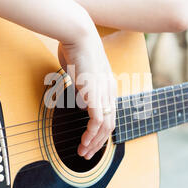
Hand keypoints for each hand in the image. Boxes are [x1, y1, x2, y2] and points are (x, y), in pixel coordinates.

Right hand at [58, 33, 116, 159]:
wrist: (79, 34)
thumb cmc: (76, 49)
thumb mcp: (81, 72)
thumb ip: (84, 88)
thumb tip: (82, 103)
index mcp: (107, 86)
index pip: (109, 115)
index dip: (101, 132)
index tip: (90, 141)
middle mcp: (109, 91)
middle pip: (111, 125)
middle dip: (99, 143)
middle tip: (87, 153)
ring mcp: (104, 92)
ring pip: (106, 126)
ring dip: (95, 143)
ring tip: (84, 152)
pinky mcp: (95, 93)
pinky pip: (97, 120)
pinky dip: (92, 134)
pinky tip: (84, 141)